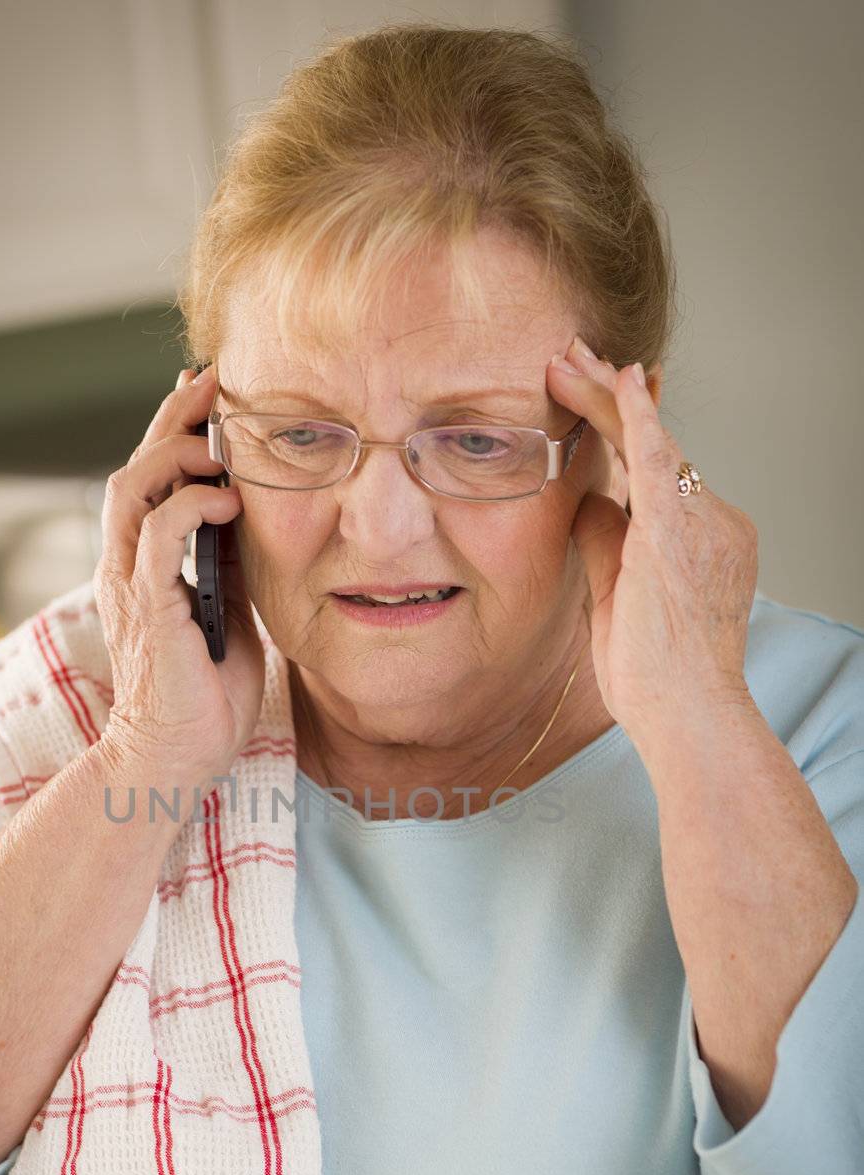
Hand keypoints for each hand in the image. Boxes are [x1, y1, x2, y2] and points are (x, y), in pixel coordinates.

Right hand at [94, 363, 264, 793]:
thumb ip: (229, 569)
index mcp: (143, 568)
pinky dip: (189, 505)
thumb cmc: (204, 701)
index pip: (149, 482)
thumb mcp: (228, 617)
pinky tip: (227, 500)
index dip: (175, 433)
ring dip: (176, 451)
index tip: (210, 396)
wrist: (176, 761)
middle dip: (173, 419)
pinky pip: (157, 535)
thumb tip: (252, 521)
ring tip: (221, 440)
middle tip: (214, 383)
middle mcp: (125, 567)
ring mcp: (130, 585)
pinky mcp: (146, 607)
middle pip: (134, 467)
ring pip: (133, 487)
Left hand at [546, 336, 757, 753]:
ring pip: (650, 444)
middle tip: (572, 354)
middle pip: (657, 446)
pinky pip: (658, 460)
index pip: (659, 472)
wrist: (690, 718)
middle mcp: (713, 522)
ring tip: (564, 359)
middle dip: (612, 397)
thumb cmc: (657, 681)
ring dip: (604, 398)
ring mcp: (703, 524)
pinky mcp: (678, 531)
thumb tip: (584, 503)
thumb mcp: (619, 601)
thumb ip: (605, 546)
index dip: (628, 428)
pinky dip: (636, 416)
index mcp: (702, 541)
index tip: (605, 390)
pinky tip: (617, 380)